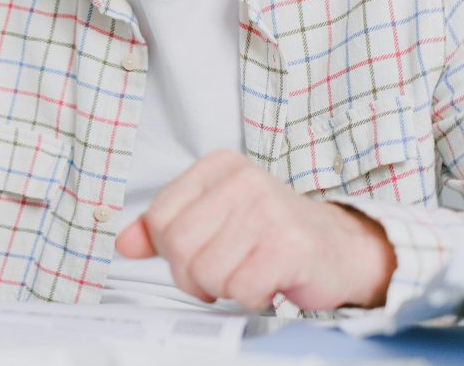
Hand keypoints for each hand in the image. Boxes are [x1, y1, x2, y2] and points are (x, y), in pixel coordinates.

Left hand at [114, 150, 396, 310]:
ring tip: (248, 273)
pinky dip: (250, 297)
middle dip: (193, 275)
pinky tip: (267, 282)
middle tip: (219, 275)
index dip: (169, 250)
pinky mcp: (290, 244)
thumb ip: (163, 229)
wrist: (339, 248)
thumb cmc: (271, 234)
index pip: (158, 217)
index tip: (195, 253)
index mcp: (217, 167)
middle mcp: (243, 180)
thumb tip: (124, 243)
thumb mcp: (212, 219)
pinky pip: (240, 289)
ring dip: (224, 287)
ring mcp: (269, 209)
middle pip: (179, 246)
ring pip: (206, 271)